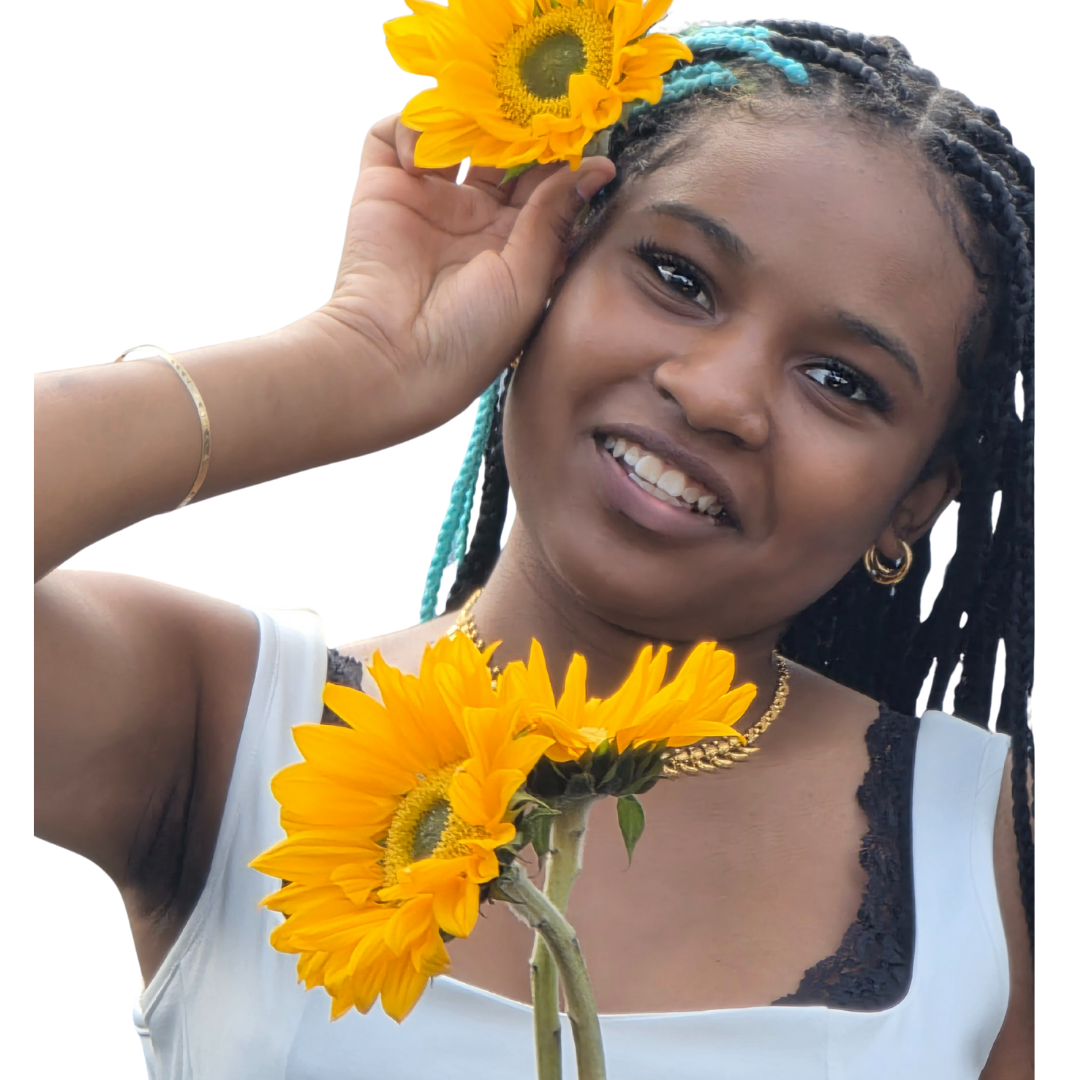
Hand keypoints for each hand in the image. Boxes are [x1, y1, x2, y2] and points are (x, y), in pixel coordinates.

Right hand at [311, 115, 614, 438]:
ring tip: (476, 120)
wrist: (393, 359)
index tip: (575, 129)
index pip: (543, 183)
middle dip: (517, 126)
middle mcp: (474, 220)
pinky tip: (424, 148)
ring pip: (452, 134)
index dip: (559, 155)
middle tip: (528, 106)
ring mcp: (428, 202)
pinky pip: (391, 136)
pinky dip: (408, 125)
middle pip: (502, 151)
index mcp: (515, 246)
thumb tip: (597, 167)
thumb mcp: (529, 280)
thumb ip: (554, 218)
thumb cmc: (471, 337)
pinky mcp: (382, 189)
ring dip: (467, 117)